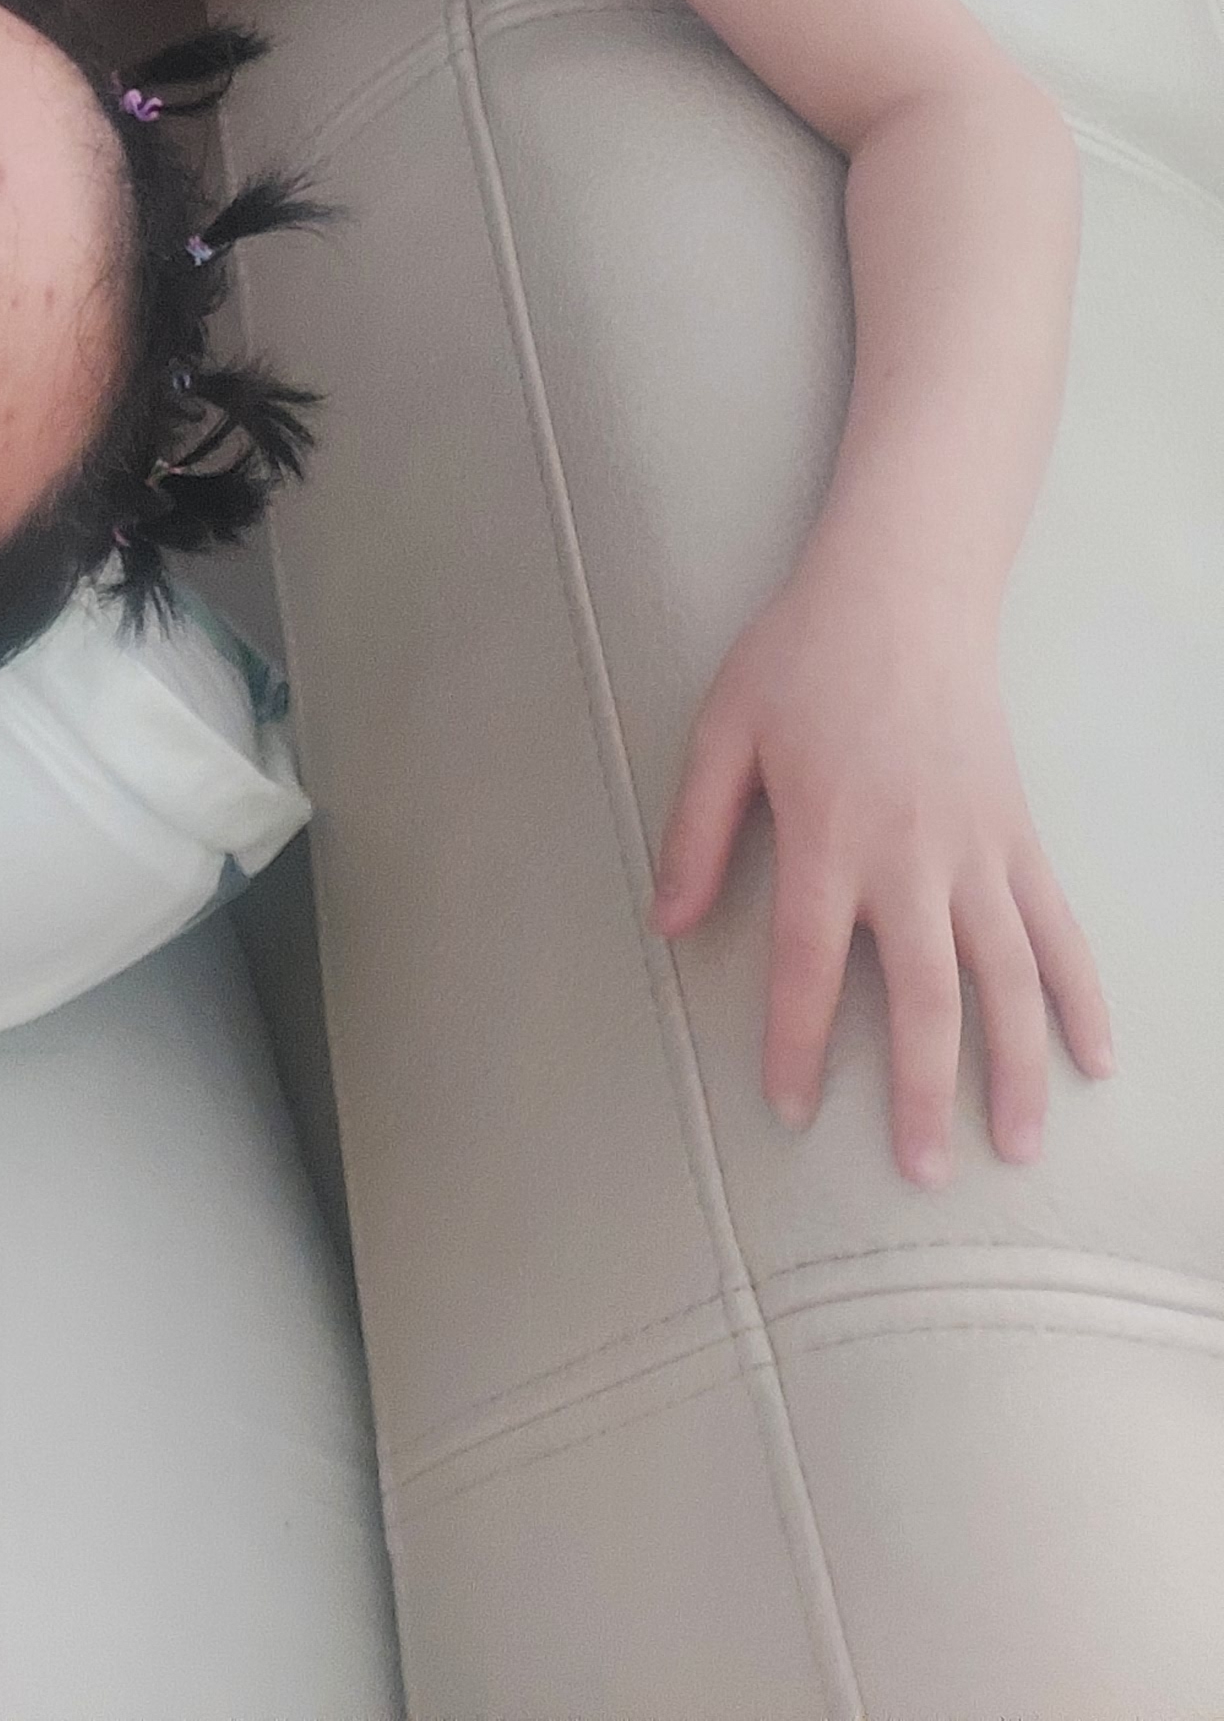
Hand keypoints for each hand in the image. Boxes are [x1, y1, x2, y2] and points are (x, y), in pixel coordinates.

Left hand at [650, 543, 1112, 1182]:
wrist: (901, 592)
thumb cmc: (801, 657)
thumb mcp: (722, 730)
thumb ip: (696, 829)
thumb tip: (667, 921)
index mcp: (827, 835)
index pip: (809, 964)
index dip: (796, 1041)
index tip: (790, 1106)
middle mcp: (908, 856)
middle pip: (921, 994)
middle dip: (920, 1089)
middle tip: (923, 1170)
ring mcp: (975, 849)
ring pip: (1005, 977)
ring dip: (1014, 1066)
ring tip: (1015, 1145)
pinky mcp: (1018, 835)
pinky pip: (1057, 927)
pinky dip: (1081, 994)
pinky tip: (1095, 1056)